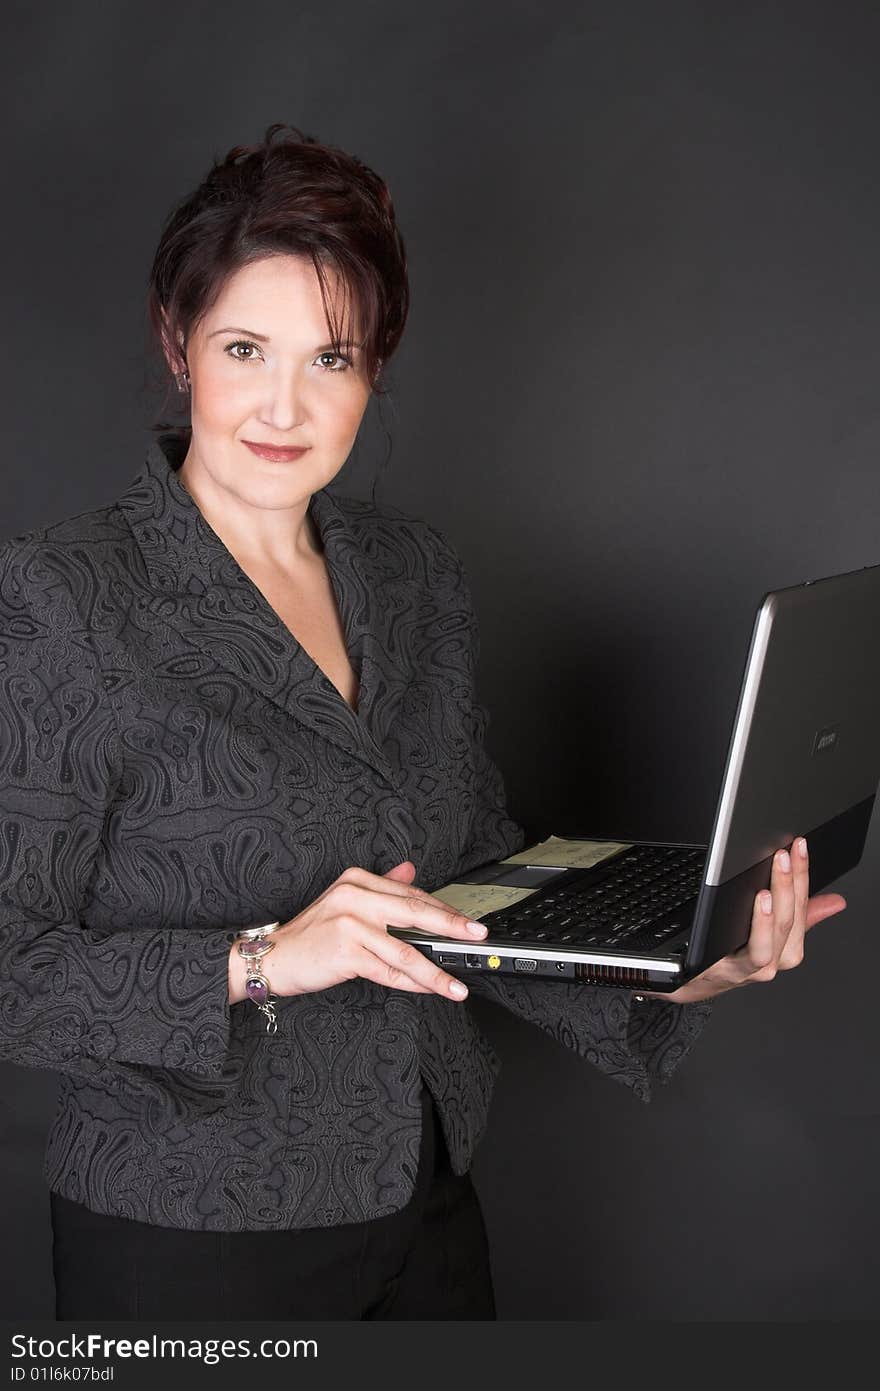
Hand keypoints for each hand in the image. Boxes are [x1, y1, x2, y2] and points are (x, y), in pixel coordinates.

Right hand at [228, 859, 486, 1003]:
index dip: (442, 910)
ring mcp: (349, 922)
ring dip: (435, 969)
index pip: (410, 894)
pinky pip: (387, 970)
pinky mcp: (345, 950)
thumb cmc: (311, 935)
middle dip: (451, 927)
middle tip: (477, 936)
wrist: (271, 957)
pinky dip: (411, 983)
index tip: (466, 922)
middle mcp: (354, 895)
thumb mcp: (345, 902)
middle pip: (414, 912)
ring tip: (457, 982)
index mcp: (357, 880)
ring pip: (404, 949)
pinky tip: (429, 989)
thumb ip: (380, 887)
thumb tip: (412, 871)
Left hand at [641, 836, 846, 1003]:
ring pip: (775, 937)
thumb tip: (835, 901)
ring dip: (777, 906)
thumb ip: (801, 916)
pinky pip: (750, 953)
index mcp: (785, 947)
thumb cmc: (729, 956)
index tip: (799, 846)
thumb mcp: (768, 933)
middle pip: (790, 919)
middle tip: (787, 854)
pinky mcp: (727, 970)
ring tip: (775, 882)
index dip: (803, 874)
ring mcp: (752, 968)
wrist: (690, 983)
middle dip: (791, 883)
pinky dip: (759, 928)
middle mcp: (774, 960)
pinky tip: (758, 904)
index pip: (802, 905)